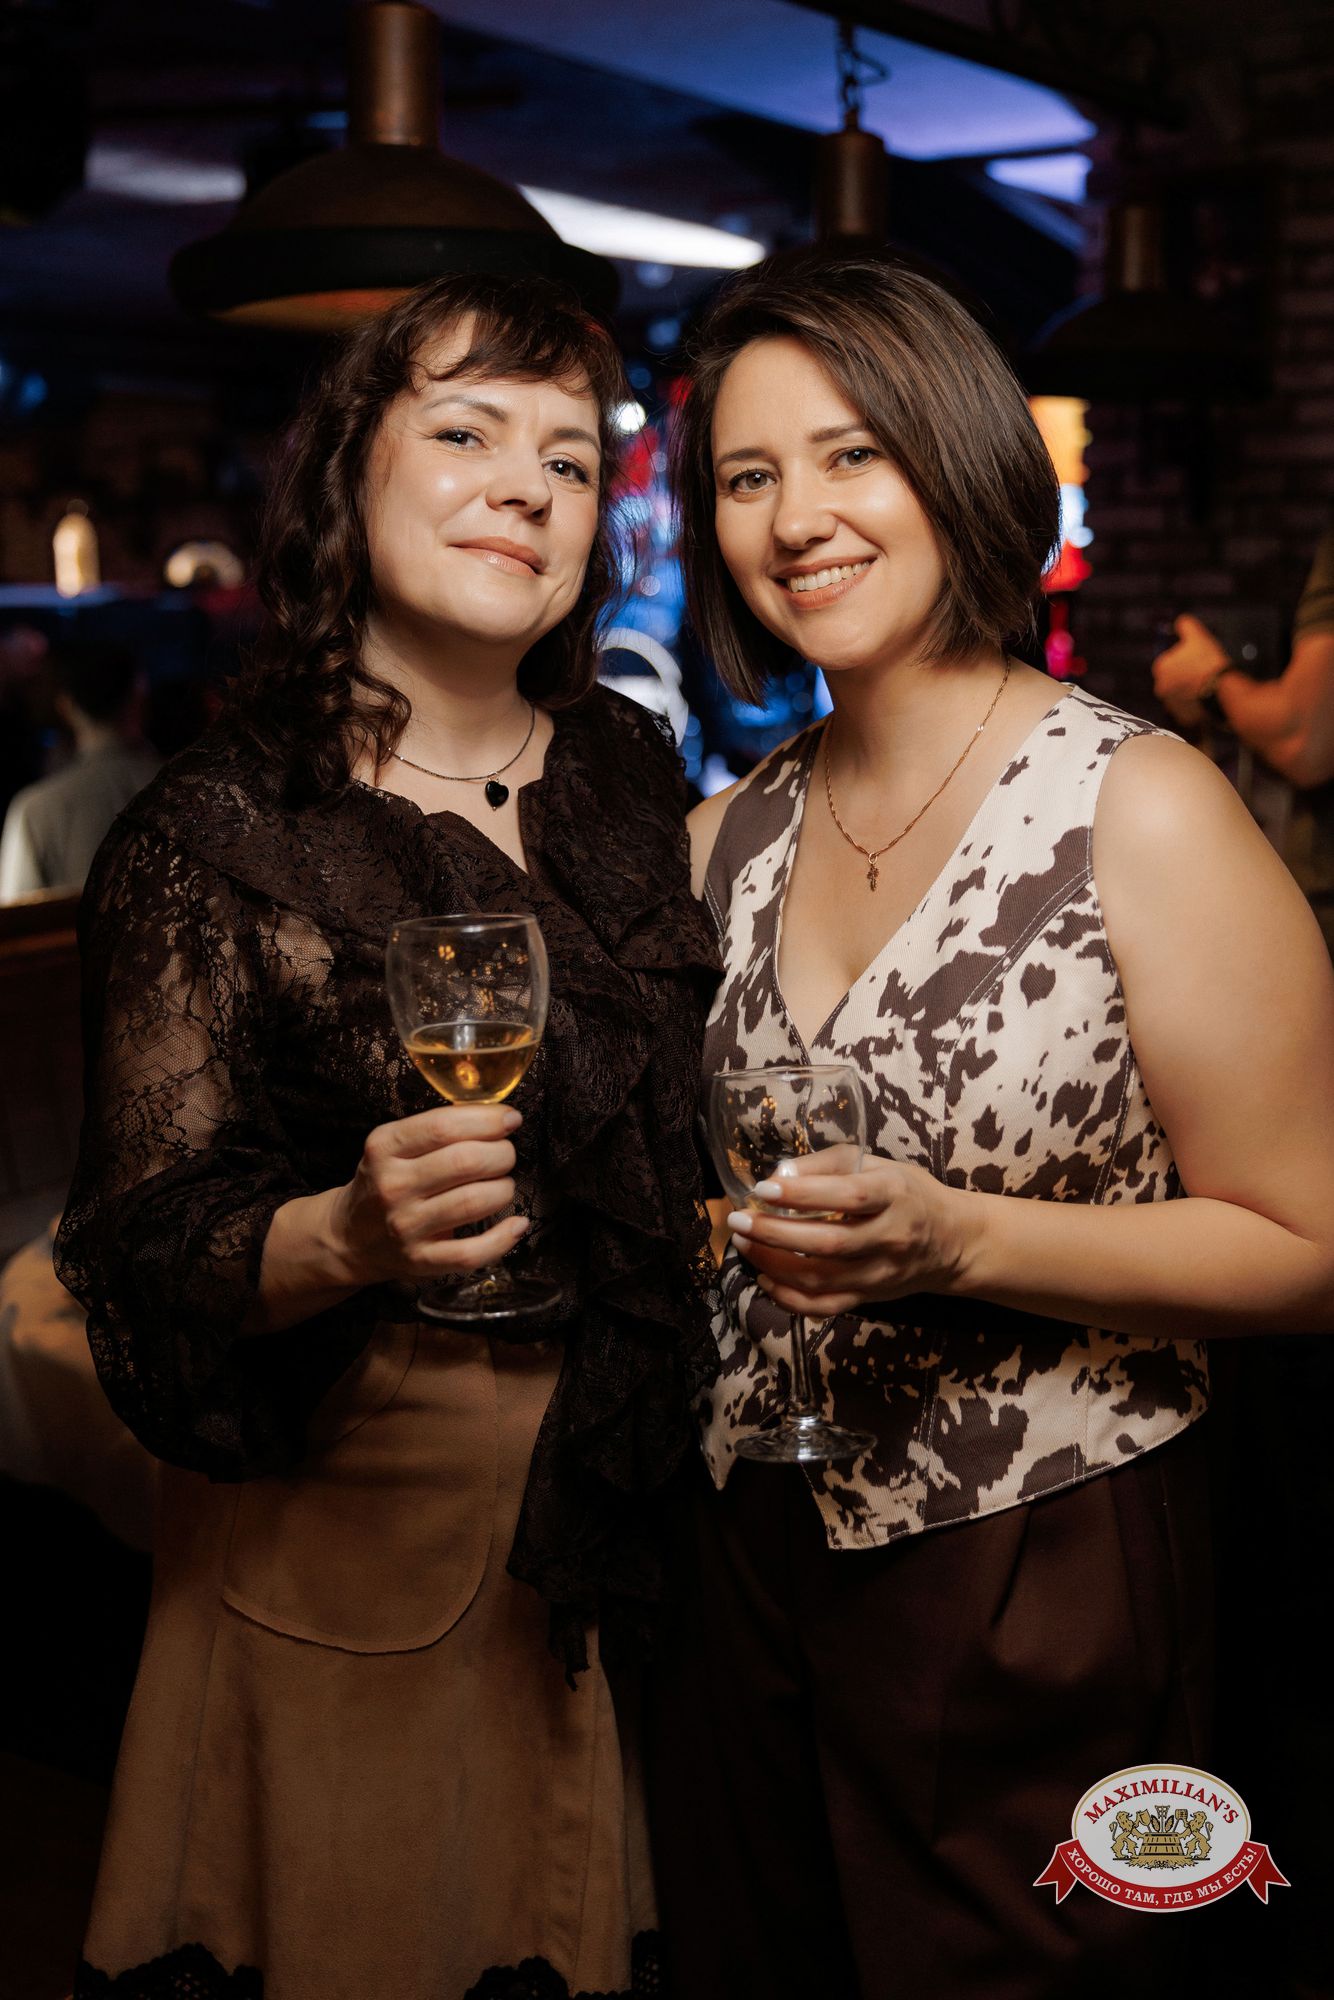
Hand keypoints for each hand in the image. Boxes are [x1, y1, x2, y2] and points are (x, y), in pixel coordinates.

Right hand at [328, 1103, 527, 1287]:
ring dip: (504, 1189)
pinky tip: (517, 1224)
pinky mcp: (420, 1261)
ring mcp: (405, 1227)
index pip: (443, 1126)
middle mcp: (393, 1186)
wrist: (349, 1237)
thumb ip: (436, 1129)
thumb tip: (498, 1117)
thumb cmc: (384, 1182)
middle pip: (466, 1162)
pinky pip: (471, 1253)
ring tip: (503, 1185)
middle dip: (502, 1154)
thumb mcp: (393, 1146)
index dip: (487, 1120)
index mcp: (384, 1148)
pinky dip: (503, 1238)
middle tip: (506, 1155)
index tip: (509, 1119)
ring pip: (474, 1202)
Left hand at [725, 1153, 972, 1316]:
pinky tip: (765, 1279)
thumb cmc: (907, 1194)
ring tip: (744, 1243)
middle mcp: (890, 1237)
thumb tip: (780, 1175)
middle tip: (738, 1220)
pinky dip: (789, 1298)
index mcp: (894, 1194)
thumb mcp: (877, 1164)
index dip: (803, 1194)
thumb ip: (828, 1165)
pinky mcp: (870, 1298)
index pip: (848, 1197)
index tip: (764, 1189)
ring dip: (773, 1264)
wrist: (952, 1241)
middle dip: (775, 1233)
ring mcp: (880, 1273)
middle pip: (829, 1243)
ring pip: (822, 1279)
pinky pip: (825, 1307)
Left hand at [1151, 614, 1229, 726]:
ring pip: (1181, 694)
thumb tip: (1180, 621)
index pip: (1170, 660)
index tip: (1199, 660)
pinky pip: (1189, 709)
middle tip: (1205, 672)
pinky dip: (1197, 704)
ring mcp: (1171, 705)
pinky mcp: (1183, 718)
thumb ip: (1186, 625)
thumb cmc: (1209, 662)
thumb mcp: (1198, 636)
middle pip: (1174, 678)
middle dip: (1187, 675)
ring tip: (1208, 685)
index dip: (1186, 658)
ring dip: (1191, 690)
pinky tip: (1209, 697)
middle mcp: (1160, 688)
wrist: (1224, 691)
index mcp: (1161, 668)